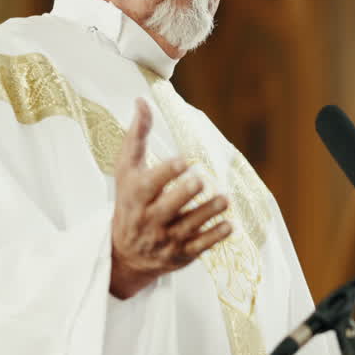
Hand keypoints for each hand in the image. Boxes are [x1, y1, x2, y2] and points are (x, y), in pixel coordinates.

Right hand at [110, 99, 232, 298]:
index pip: (149, 185)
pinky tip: (229, 225)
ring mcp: (166, 238)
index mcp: (136, 197)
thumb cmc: (129, 201)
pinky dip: (215, 236)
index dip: (166, 173)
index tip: (183, 161)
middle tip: (200, 180)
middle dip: (184, 194)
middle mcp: (150, 220)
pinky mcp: (182, 253)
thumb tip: (142, 100)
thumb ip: (136, 136)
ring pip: (189, 226)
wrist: (125, 253)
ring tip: (223, 199)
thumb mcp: (126, 170)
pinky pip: (200, 246)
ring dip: (208, 212)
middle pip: (168, 207)